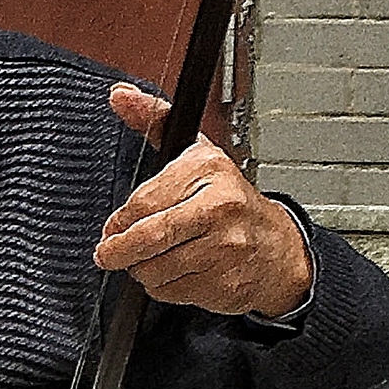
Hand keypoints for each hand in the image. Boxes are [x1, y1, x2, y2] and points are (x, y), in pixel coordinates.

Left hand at [95, 83, 313, 315]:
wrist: (278, 250)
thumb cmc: (230, 201)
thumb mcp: (195, 152)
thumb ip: (155, 122)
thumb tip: (121, 96)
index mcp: (210, 170)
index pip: (145, 201)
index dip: (120, 220)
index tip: (113, 228)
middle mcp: (221, 207)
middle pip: (149, 237)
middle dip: (120, 251)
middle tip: (111, 253)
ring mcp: (225, 249)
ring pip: (155, 269)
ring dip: (142, 269)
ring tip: (155, 257)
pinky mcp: (223, 283)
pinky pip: (170, 291)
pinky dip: (163, 286)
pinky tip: (177, 271)